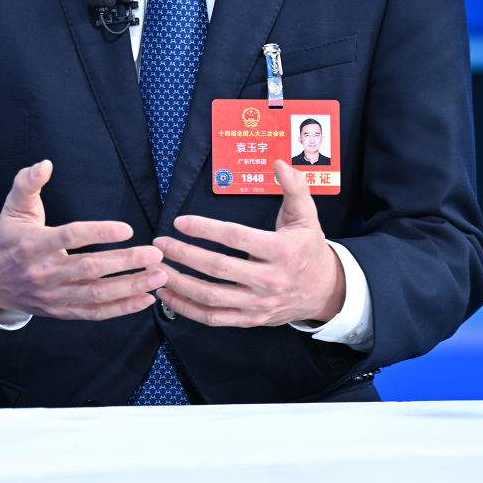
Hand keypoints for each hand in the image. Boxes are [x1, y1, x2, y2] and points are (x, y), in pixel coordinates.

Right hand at [0, 160, 165, 319]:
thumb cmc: (7, 238)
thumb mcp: (13, 207)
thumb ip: (28, 183)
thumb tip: (45, 164)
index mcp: (33, 244)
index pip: (70, 237)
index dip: (99, 233)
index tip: (127, 229)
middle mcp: (45, 272)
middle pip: (90, 268)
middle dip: (125, 262)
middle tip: (155, 254)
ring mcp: (54, 295)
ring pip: (97, 294)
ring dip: (130, 286)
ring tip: (158, 276)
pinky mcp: (61, 311)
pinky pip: (94, 313)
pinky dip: (121, 308)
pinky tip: (145, 299)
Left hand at [153, 160, 343, 327]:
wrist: (325, 291)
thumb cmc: (309, 248)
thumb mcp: (307, 215)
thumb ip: (294, 187)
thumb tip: (279, 163)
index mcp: (282, 252)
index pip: (236, 238)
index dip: (205, 229)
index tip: (180, 222)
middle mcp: (269, 281)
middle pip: (218, 268)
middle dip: (184, 255)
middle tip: (159, 244)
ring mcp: (258, 304)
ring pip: (211, 296)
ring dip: (180, 283)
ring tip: (158, 269)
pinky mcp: (250, 320)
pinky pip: (213, 318)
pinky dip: (187, 308)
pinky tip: (168, 294)